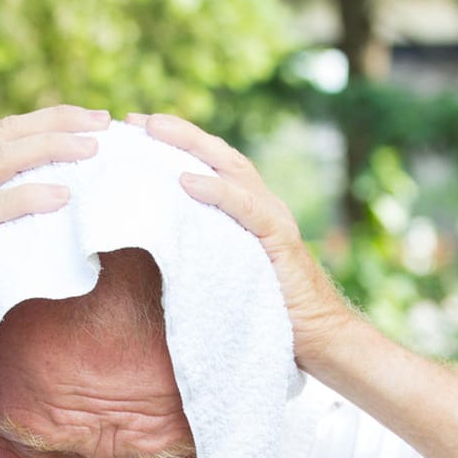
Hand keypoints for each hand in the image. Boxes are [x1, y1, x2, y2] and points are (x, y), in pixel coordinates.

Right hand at [0, 104, 109, 337]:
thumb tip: (43, 196)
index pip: (6, 129)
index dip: (51, 119)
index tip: (92, 119)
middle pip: (9, 133)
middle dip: (60, 124)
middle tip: (103, 124)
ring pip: (3, 158)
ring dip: (51, 149)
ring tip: (92, 151)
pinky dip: (28, 198)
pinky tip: (61, 197)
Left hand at [130, 112, 371, 371]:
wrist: (320, 338)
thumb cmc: (272, 312)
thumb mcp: (229, 273)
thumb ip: (206, 251)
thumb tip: (158, 246)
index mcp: (252, 211)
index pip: (213, 166)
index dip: (179, 144)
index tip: (139, 130)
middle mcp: (264, 205)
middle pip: (219, 155)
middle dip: (178, 133)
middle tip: (137, 119)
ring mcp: (274, 219)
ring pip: (231, 169)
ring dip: (191, 146)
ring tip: (156, 131)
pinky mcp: (280, 241)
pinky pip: (246, 208)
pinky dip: (217, 191)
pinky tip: (187, 180)